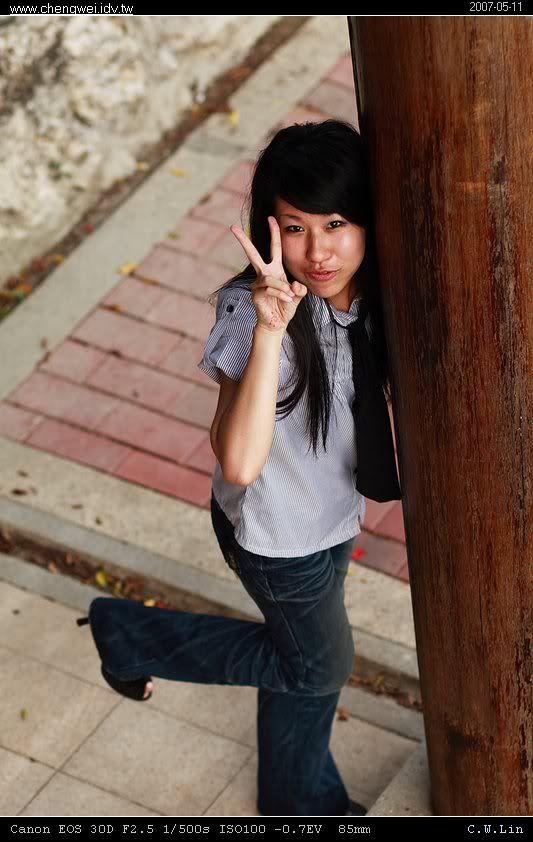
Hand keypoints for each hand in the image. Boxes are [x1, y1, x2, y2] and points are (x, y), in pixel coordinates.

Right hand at [230, 216, 306, 333]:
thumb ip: (300, 289)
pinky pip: (270, 289)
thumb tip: (294, 285)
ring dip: (282, 287)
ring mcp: (258, 283)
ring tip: (290, 296)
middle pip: (252, 254)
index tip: (271, 217)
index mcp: (275, 270)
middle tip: (232, 227)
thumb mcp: (297, 296)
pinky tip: (287, 299)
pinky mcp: (255, 294)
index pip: (274, 248)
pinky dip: (281, 293)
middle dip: (243, 240)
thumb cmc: (285, 307)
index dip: (274, 233)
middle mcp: (264, 274)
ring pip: (270, 278)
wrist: (277, 323)